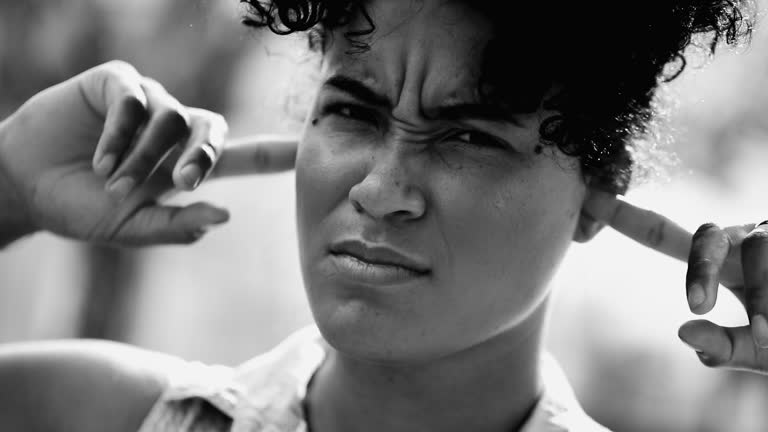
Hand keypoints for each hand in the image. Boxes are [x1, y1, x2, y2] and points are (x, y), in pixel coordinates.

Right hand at [0, 61, 297, 245]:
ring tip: (114, 182)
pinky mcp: (116, 84)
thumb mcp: (130, 227)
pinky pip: (136, 98)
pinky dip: (121, 132)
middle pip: (213, 126)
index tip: (309, 150)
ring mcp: (146, 104)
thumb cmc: (80, 208)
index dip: (276, 153)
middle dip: (204, 153)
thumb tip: (225, 216)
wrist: (24, 187)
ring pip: (172, 116)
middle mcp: (173, 131)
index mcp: (184, 166)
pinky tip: (102, 158)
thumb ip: (175, 225)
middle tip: (183, 181)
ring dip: (145, 156)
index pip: (242, 157)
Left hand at [583, 191, 767, 373]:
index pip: (665, 236)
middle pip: (705, 234)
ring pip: (751, 248)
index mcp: (722, 264)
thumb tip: (685, 331)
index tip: (588, 197)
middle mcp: (746, 241)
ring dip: (754, 294)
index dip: (627, 216)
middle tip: (696, 306)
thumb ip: (726, 346)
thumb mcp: (761, 352)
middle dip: (698, 268)